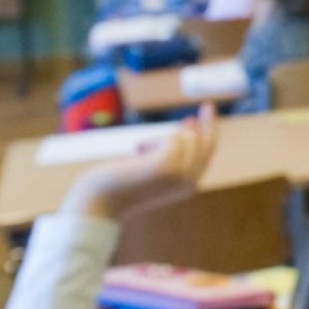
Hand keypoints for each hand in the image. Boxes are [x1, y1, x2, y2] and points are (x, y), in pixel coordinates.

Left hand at [61, 105, 217, 220]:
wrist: (99, 202)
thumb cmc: (119, 183)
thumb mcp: (149, 166)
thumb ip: (169, 152)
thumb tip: (189, 125)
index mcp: (186, 186)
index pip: (205, 156)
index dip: (205, 135)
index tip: (197, 118)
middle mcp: (189, 182)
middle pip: (206, 145)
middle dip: (209, 124)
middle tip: (208, 105)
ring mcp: (181, 174)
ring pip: (188, 139)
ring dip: (162, 138)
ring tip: (139, 151)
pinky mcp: (169, 165)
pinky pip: (171, 139)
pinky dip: (152, 141)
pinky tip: (138, 152)